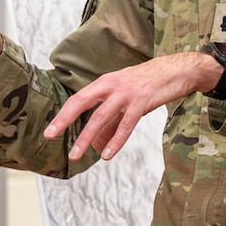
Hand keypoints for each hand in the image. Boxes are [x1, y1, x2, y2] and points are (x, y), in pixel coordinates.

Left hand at [44, 52, 222, 160]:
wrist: (176, 71)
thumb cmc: (148, 85)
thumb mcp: (125, 100)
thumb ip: (110, 122)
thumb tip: (95, 144)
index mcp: (104, 82)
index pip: (78, 99)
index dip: (63, 115)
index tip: (50, 131)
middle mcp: (111, 85)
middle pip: (82, 103)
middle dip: (64, 120)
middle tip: (50, 136)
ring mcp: (126, 93)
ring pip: (101, 117)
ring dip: (86, 137)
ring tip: (76, 154)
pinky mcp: (141, 102)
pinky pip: (125, 125)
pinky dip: (115, 141)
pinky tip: (106, 154)